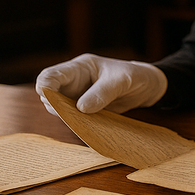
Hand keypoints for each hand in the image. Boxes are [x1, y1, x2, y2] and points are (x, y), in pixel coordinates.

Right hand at [35, 53, 166, 114]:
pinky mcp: (85, 110)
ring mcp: (78, 97)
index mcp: (79, 68)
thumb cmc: (135, 76)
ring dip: (65, 116)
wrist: (149, 87)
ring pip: (58, 108)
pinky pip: (73, 118)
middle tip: (71, 114)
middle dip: (54, 105)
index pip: (51, 75)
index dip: (45, 87)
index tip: (51, 101)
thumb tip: (81, 109)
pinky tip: (87, 126)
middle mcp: (74, 82)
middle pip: (48, 94)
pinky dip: (76, 123)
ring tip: (83, 119)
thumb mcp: (122, 81)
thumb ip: (103, 93)